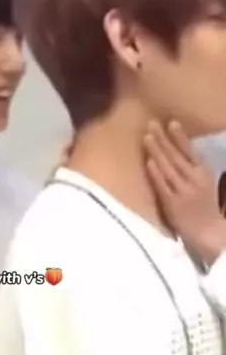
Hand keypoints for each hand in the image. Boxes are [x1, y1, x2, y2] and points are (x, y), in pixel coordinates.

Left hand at [144, 120, 225, 265]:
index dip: (179, 137)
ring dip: (157, 151)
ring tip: (147, 137)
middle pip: (175, 156)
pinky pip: (163, 185)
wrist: (208, 232)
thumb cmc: (204, 207)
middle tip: (151, 124)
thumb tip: (180, 151)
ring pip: (168, 167)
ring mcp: (183, 191)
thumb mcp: (204, 183)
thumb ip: (193, 169)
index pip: (189, 151)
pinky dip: (156, 173)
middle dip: (163, 139)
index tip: (171, 123)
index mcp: (203, 172)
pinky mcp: (172, 203)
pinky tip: (149, 162)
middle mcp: (194, 179)